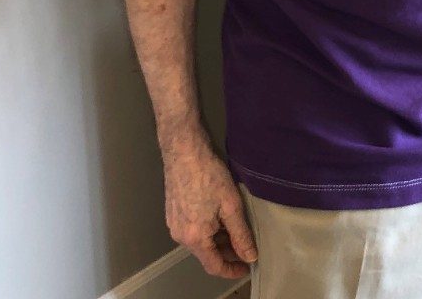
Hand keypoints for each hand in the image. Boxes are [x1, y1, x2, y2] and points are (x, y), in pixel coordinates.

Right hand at [162, 137, 258, 277]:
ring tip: (235, 230)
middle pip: (206, 254)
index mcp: (194, 238)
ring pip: (199, 241)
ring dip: (217, 240)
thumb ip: (241, 235)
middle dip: (227, 253)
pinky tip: (219, 218)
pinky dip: (207, 230)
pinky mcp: (171, 212)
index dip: (232, 270)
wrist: (183, 151)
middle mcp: (180, 235)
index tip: (247, 267)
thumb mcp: (231, 206)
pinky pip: (192, 229)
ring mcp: (173, 223)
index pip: (214, 266)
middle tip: (246, 245)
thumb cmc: (208, 176)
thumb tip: (250, 256)